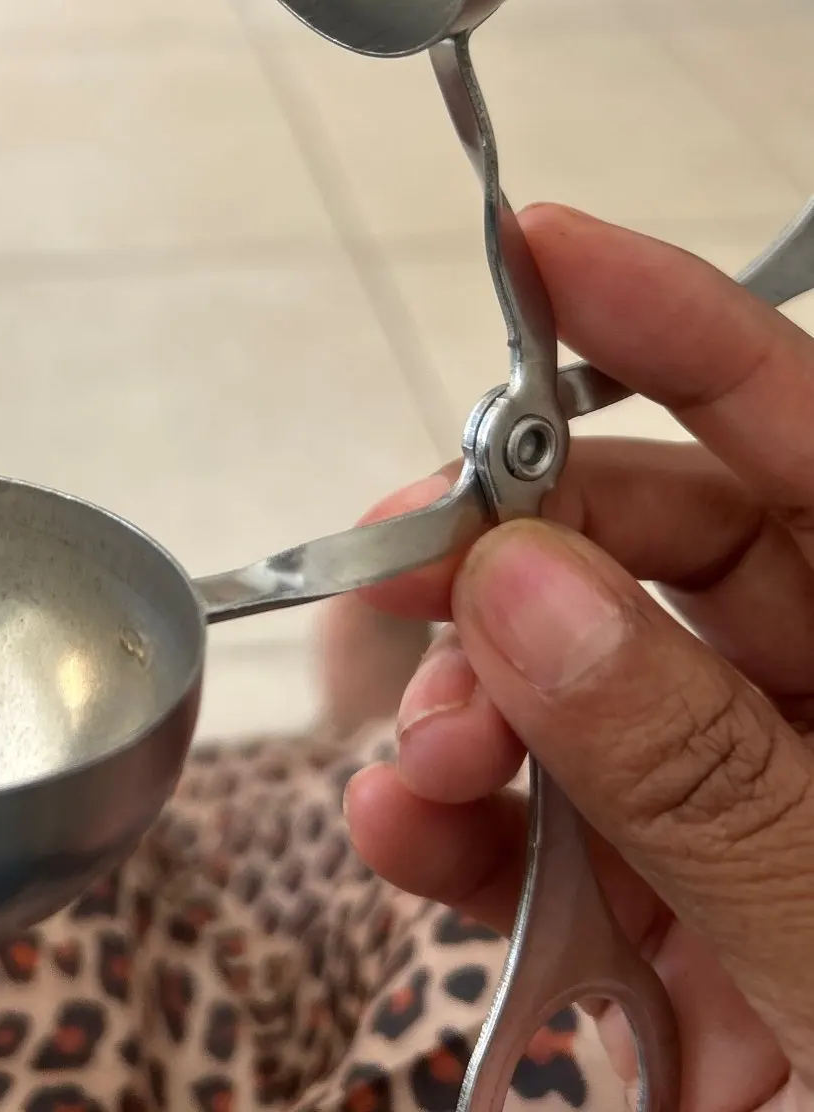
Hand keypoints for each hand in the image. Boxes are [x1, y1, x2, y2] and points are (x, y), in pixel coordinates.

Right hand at [344, 204, 813, 1109]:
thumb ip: (711, 776)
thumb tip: (524, 585)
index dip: (686, 332)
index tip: (538, 244)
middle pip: (680, 554)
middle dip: (528, 546)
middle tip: (405, 570)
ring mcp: (780, 826)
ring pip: (597, 690)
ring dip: (476, 701)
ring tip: (411, 764)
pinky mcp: (705, 937)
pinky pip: (569, 833)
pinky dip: (478, 826)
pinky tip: (414, 839)